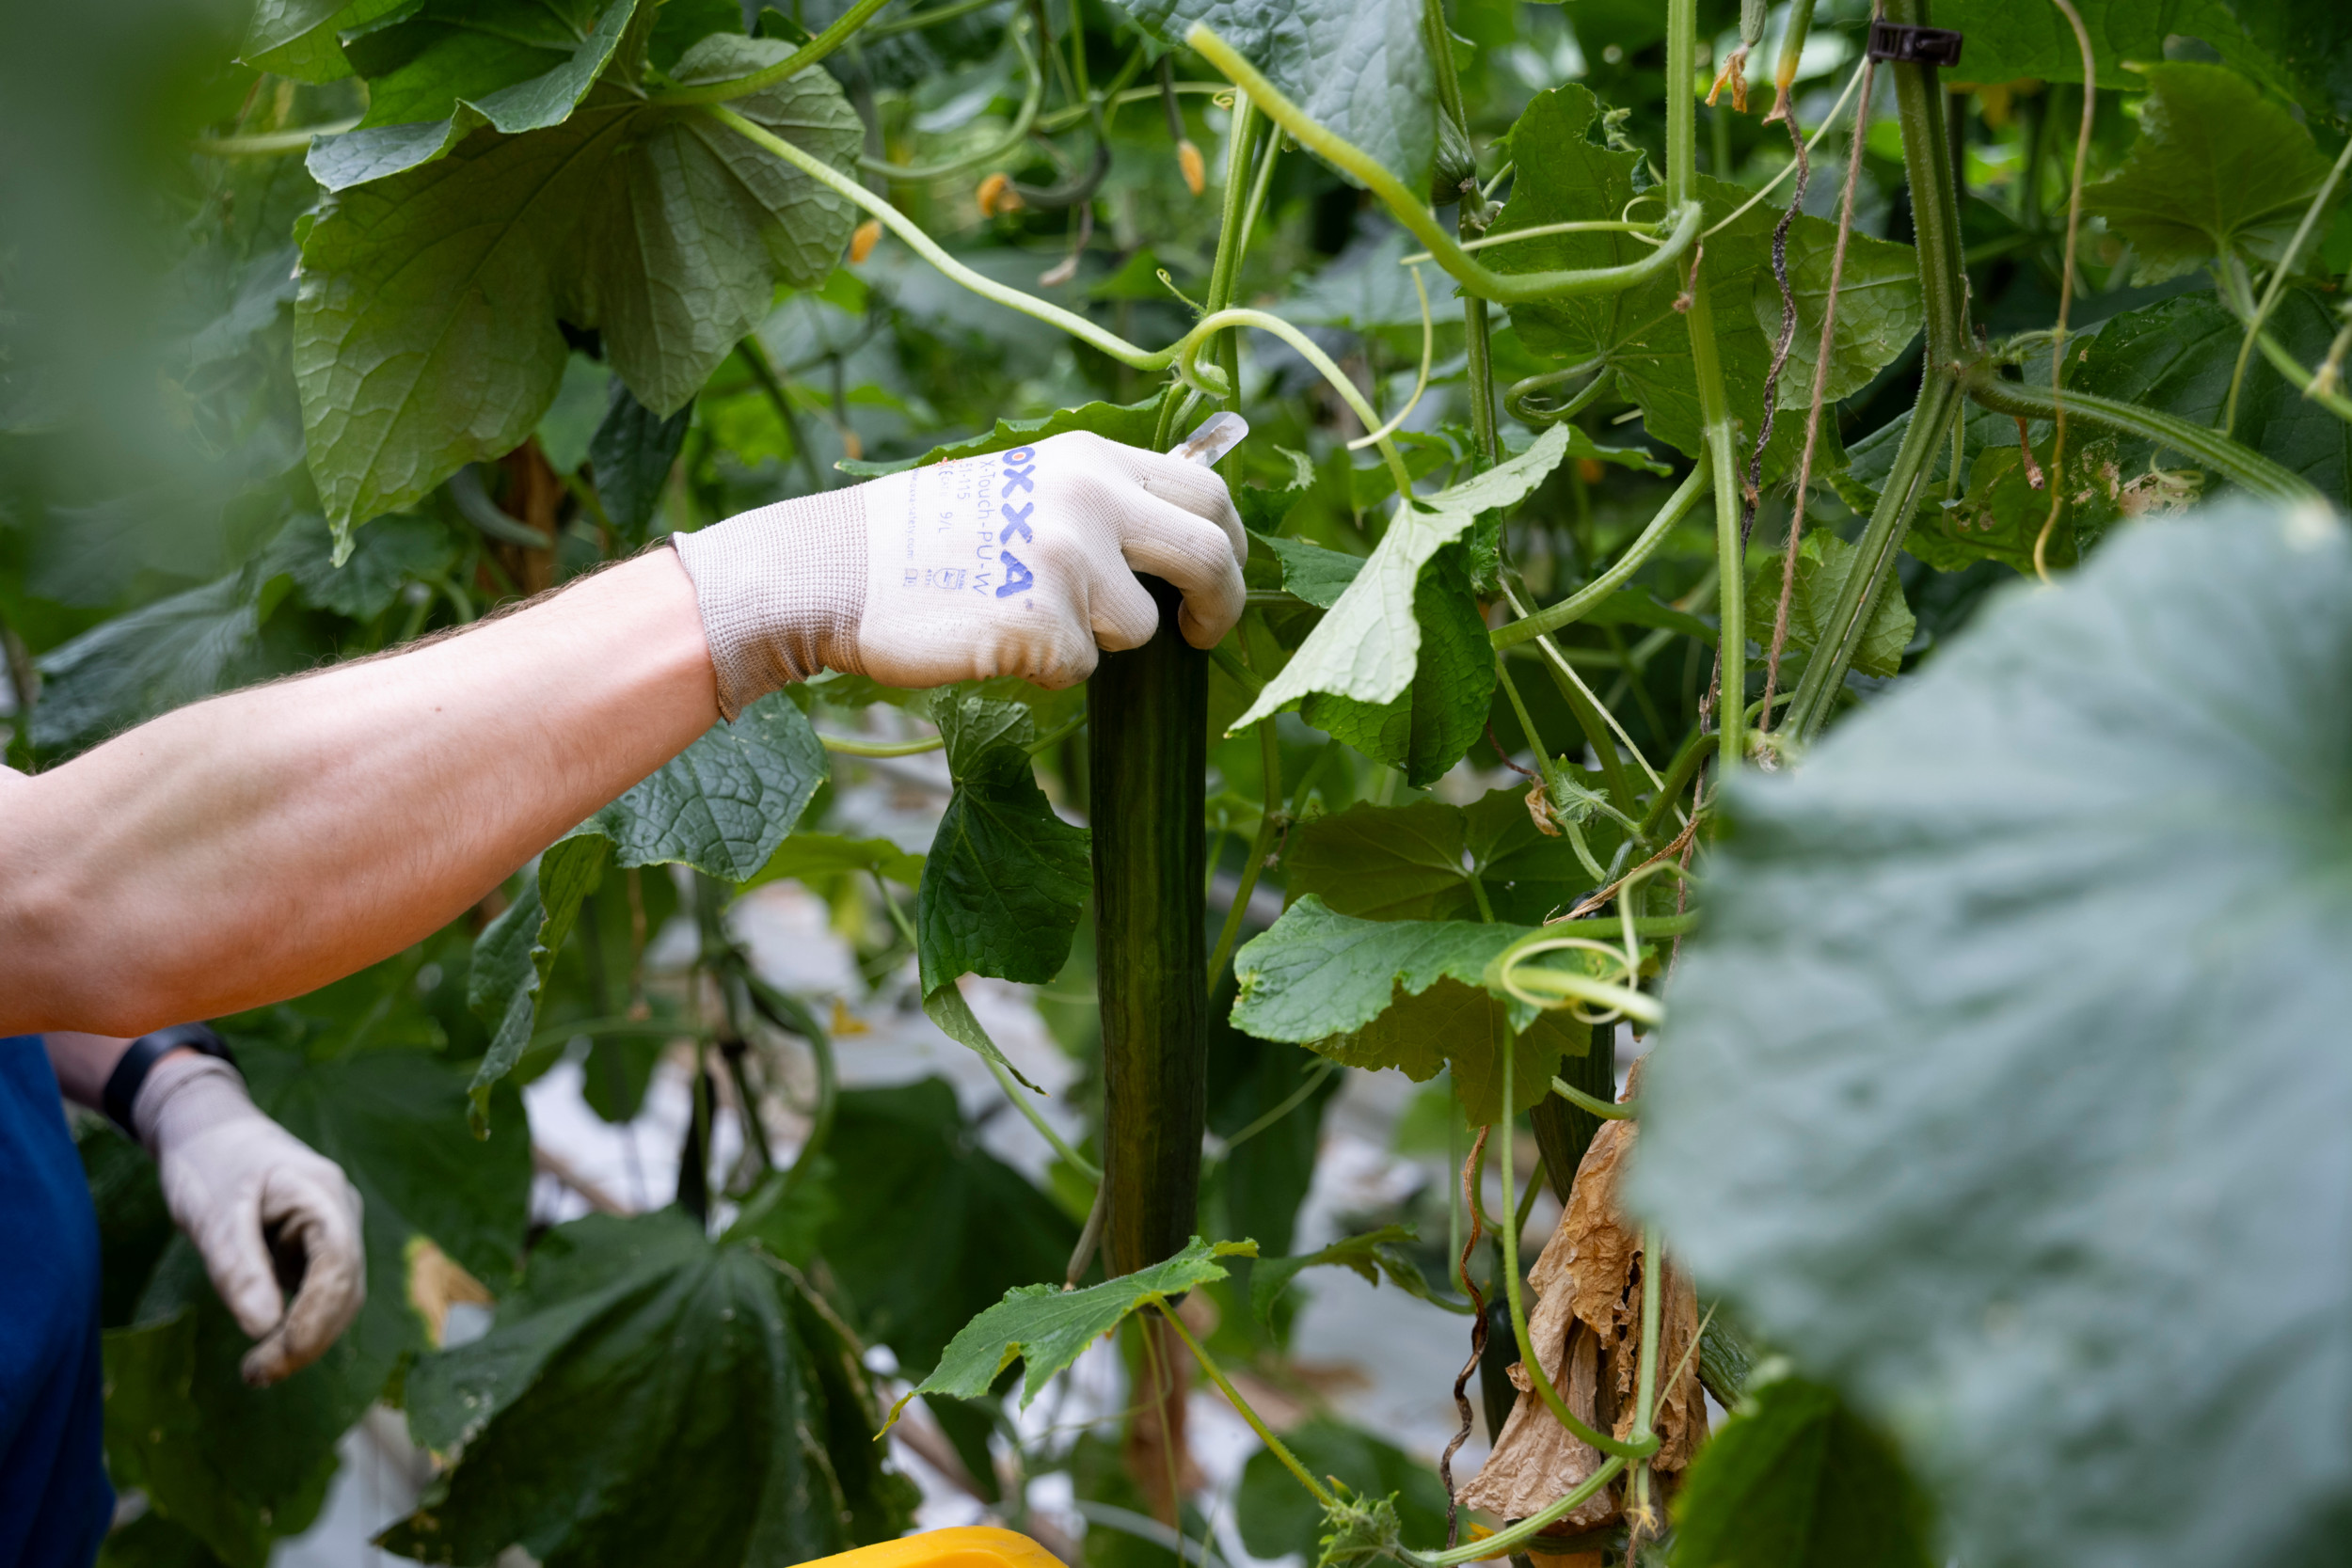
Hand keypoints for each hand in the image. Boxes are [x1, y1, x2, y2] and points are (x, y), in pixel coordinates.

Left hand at [137, 1054, 365, 1384]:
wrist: (208, 1129)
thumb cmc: (209, 1163)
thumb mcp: (212, 1214)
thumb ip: (238, 1267)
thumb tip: (262, 1328)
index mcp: (323, 1196)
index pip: (338, 1269)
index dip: (313, 1321)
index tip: (271, 1358)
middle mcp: (340, 1214)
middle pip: (345, 1290)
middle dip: (308, 1339)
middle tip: (255, 1374)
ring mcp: (331, 1230)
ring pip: (337, 1296)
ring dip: (305, 1337)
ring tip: (257, 1369)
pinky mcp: (315, 1246)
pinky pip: (319, 1291)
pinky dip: (298, 1322)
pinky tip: (266, 1342)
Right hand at [672, 430, 1247, 714]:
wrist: (836, 569)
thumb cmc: (928, 539)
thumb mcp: (1025, 483)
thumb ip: (1103, 498)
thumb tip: (1188, 531)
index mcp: (1091, 458)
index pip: (1208, 493)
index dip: (1232, 546)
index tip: (1221, 581)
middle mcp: (1091, 497)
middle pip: (1209, 556)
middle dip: (1221, 606)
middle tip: (1202, 636)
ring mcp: (1069, 558)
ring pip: (1139, 630)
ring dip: (1094, 642)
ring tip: (1022, 618)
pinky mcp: (1043, 620)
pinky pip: (1079, 668)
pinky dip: (1044, 670)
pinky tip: (991, 639)